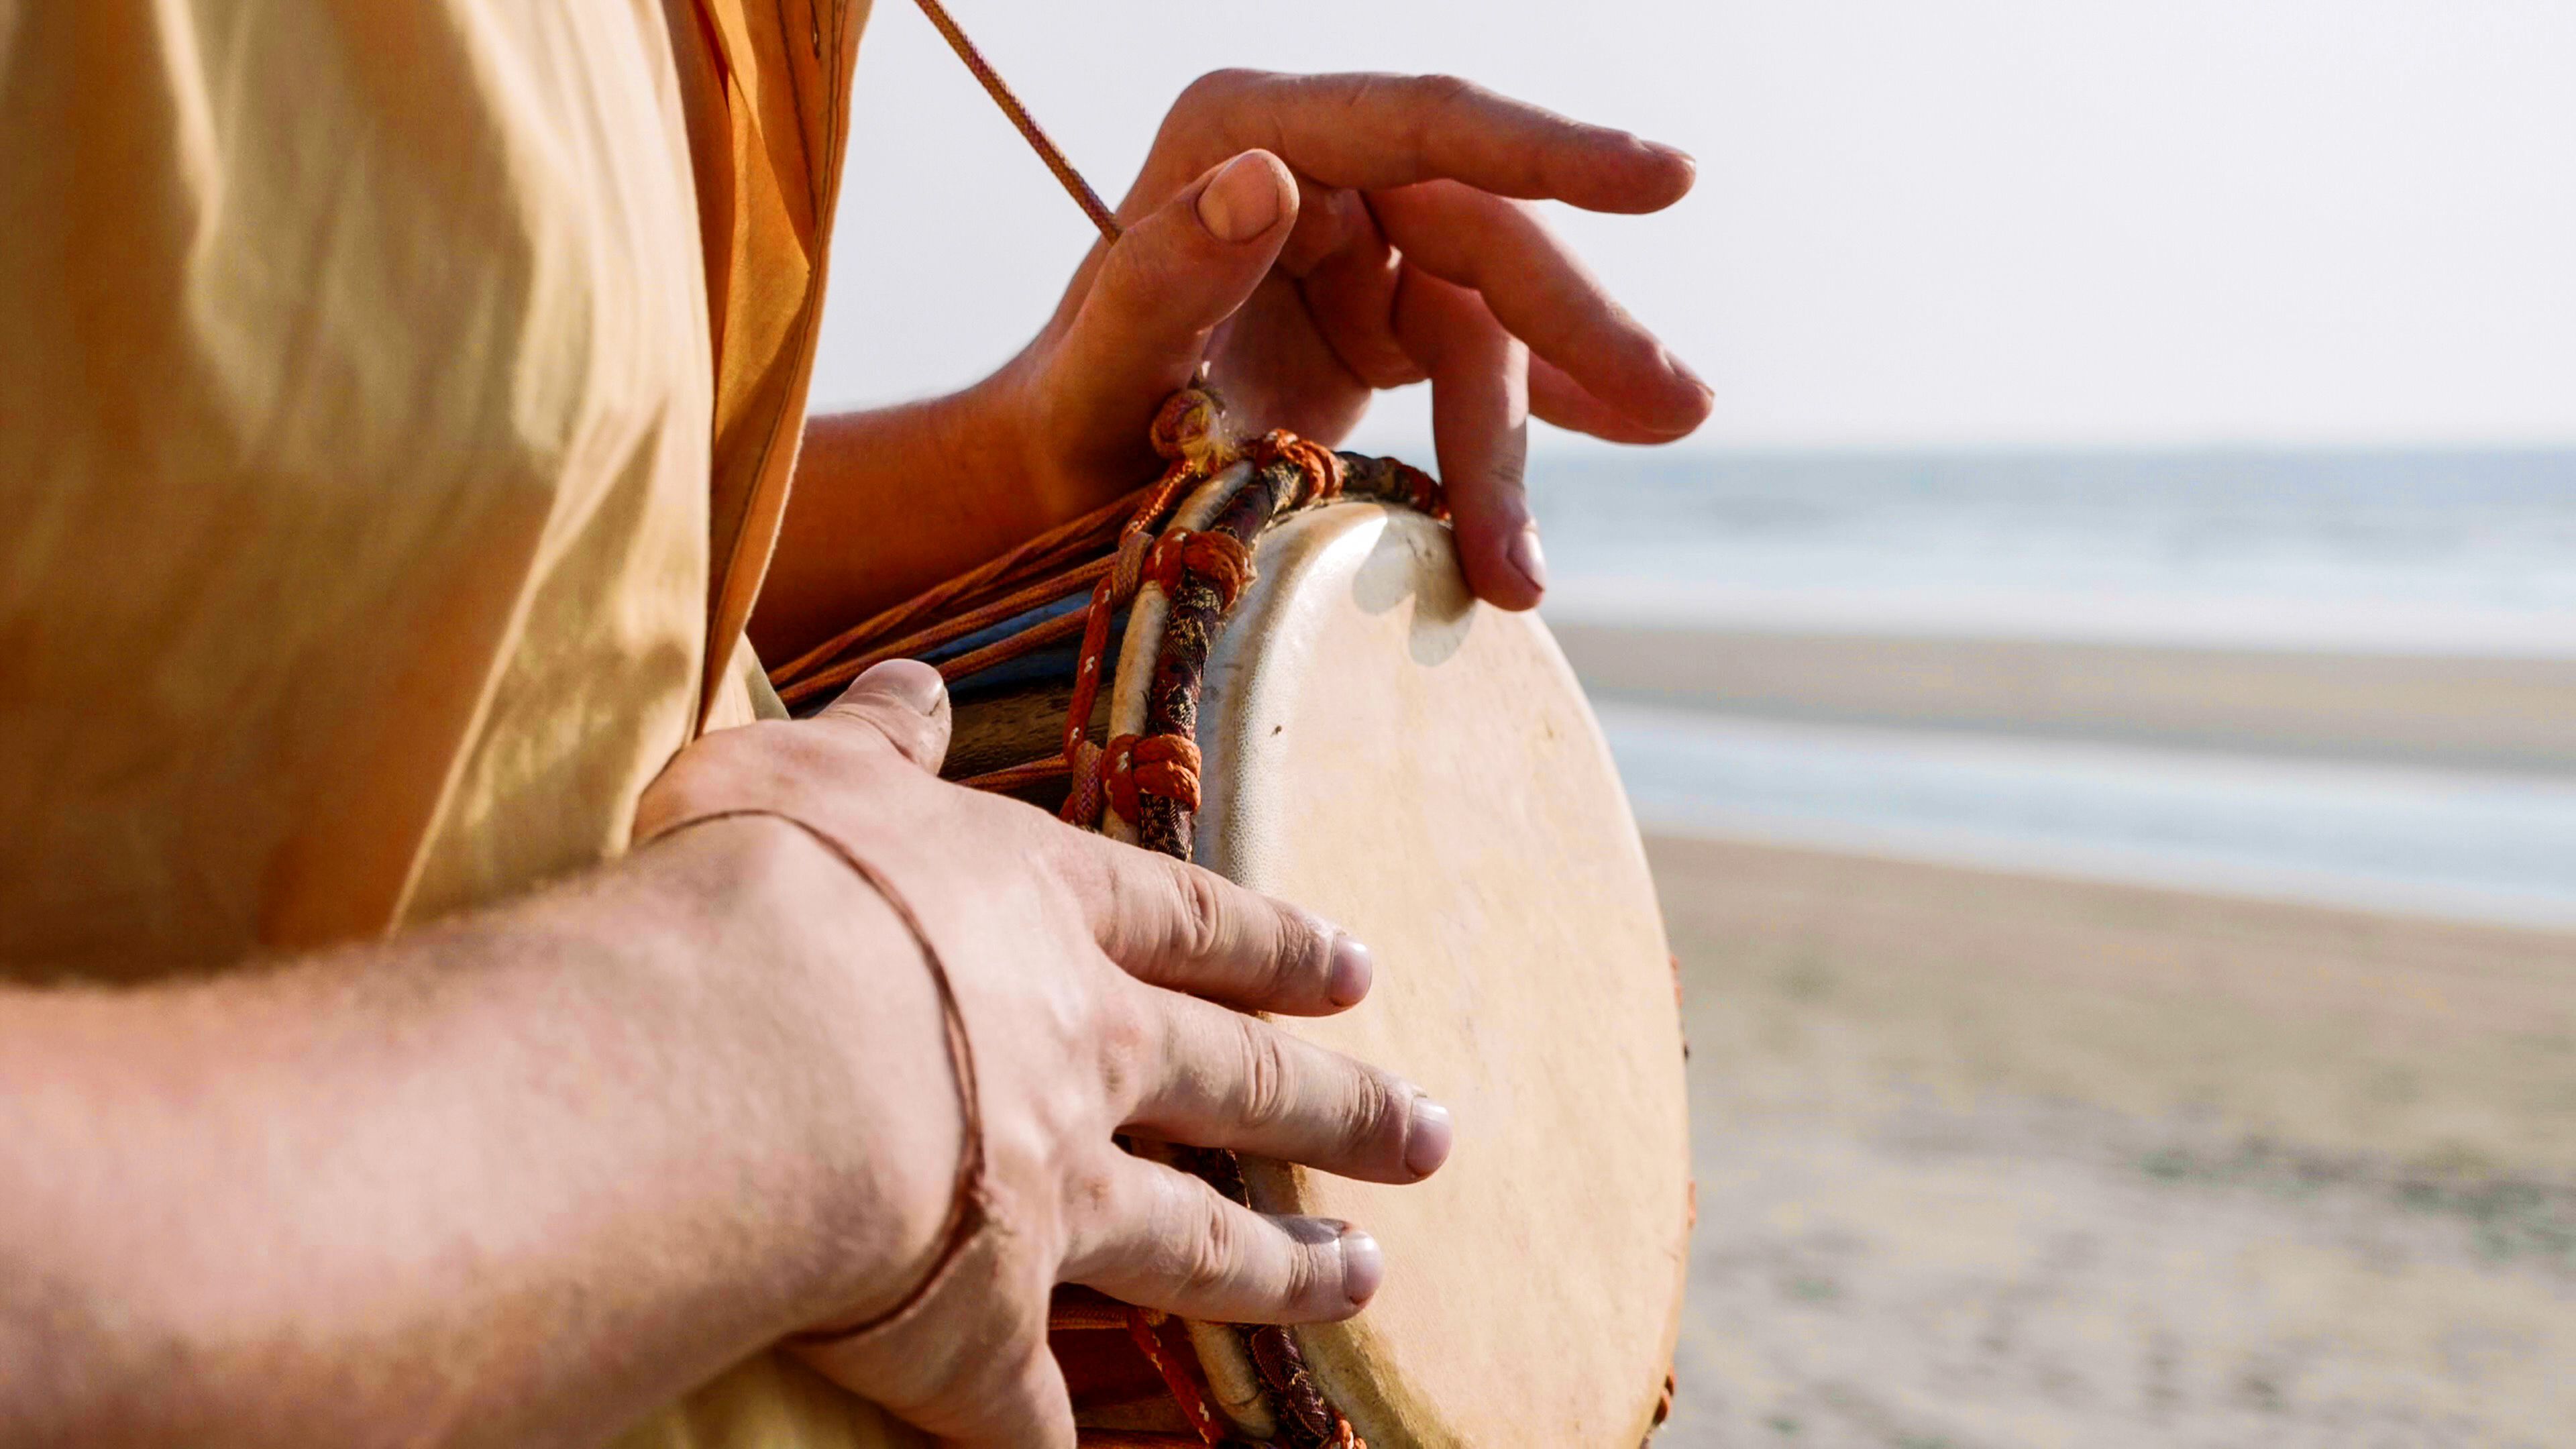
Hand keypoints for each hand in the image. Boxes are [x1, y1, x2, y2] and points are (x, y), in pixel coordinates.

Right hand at [635, 661, 1452, 1446]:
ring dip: (1286, 1270)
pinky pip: (1034, 1407)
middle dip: (1341, 1110)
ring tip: (1368, 1280)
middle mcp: (1086, 1057)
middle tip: (1433, 1132)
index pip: (1189, 927)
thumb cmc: (772, 889)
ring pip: (1202, 1245)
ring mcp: (1056, 1199)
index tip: (1359, 968)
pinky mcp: (985, 1333)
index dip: (1271, 948)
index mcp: (1045, 921)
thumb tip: (914, 687)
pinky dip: (1062, 1440)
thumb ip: (875, 742)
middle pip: (1245, 1086)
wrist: (755, 1053)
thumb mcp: (806, 772)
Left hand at [991, 69, 1714, 610]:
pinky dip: (1548, 411)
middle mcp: (1313, 170)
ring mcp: (1354, 243)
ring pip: (1491, 320)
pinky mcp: (1380, 314)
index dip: (1550, 148)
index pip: (1424, 122)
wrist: (1046, 497)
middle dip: (1577, 333)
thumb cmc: (1058, 435)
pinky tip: (1624, 433)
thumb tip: (1266, 181)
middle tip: (1674, 410)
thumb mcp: (1097, 376)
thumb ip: (1164, 279)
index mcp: (1244, 135)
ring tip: (1551, 547)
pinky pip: (1486, 357)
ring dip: (1548, 424)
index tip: (1662, 179)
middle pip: (1481, 238)